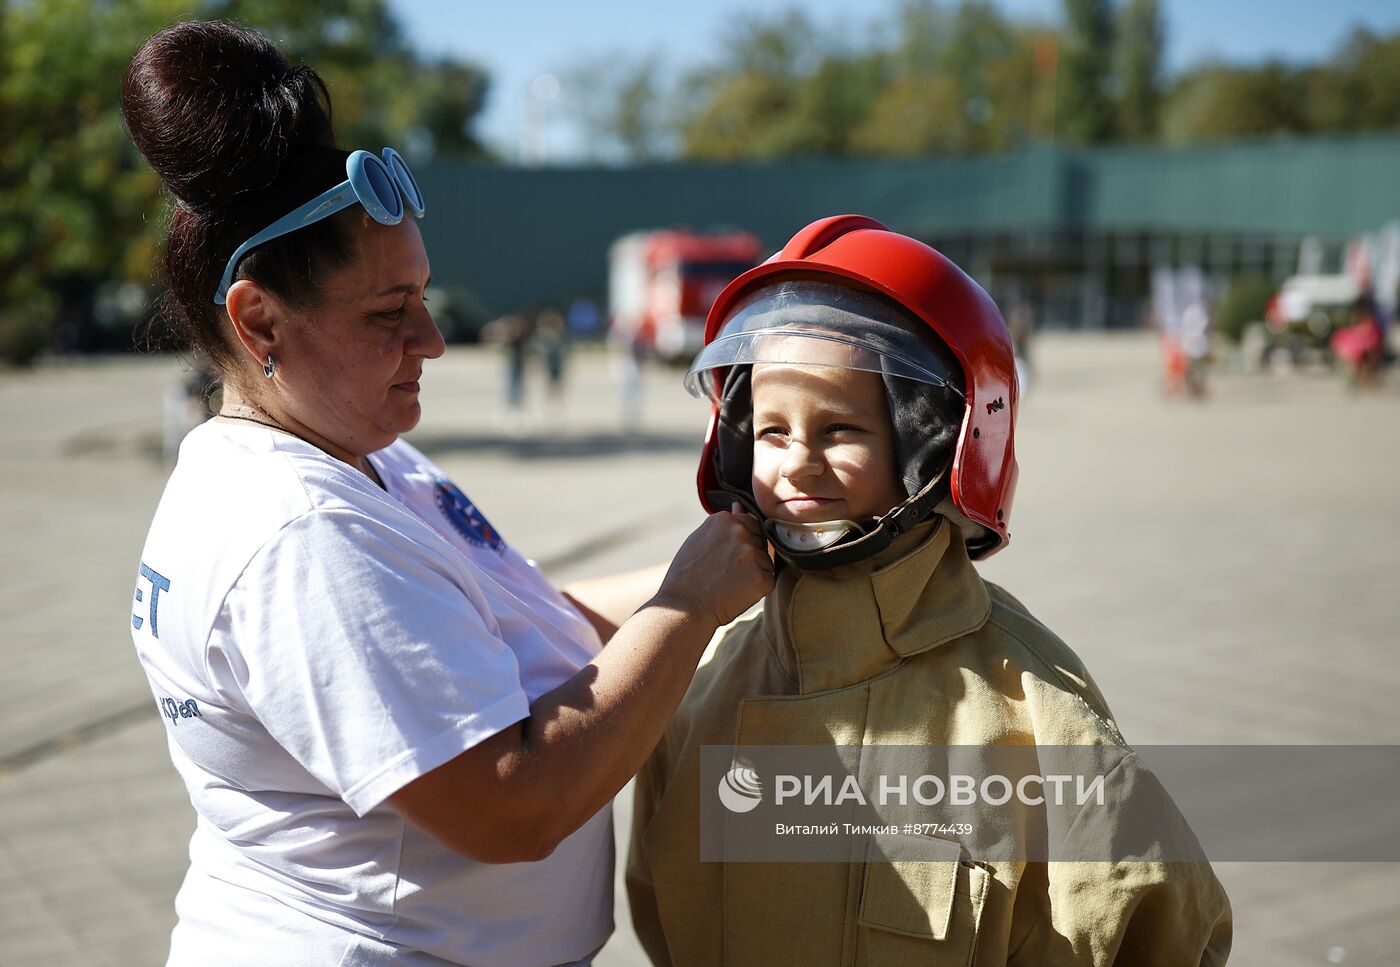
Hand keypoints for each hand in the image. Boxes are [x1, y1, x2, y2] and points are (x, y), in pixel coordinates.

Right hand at [654, 503, 773, 626]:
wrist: (683, 608)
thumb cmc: (686, 576)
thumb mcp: (699, 540)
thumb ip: (722, 524)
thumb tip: (739, 506)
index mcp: (724, 519)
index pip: (749, 523)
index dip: (740, 543)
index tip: (726, 557)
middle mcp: (740, 531)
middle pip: (760, 540)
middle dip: (749, 556)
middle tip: (725, 573)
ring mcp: (752, 553)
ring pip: (765, 561)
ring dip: (753, 572)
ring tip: (728, 583)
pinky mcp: (762, 577)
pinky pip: (768, 580)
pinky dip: (757, 589)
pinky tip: (736, 592)